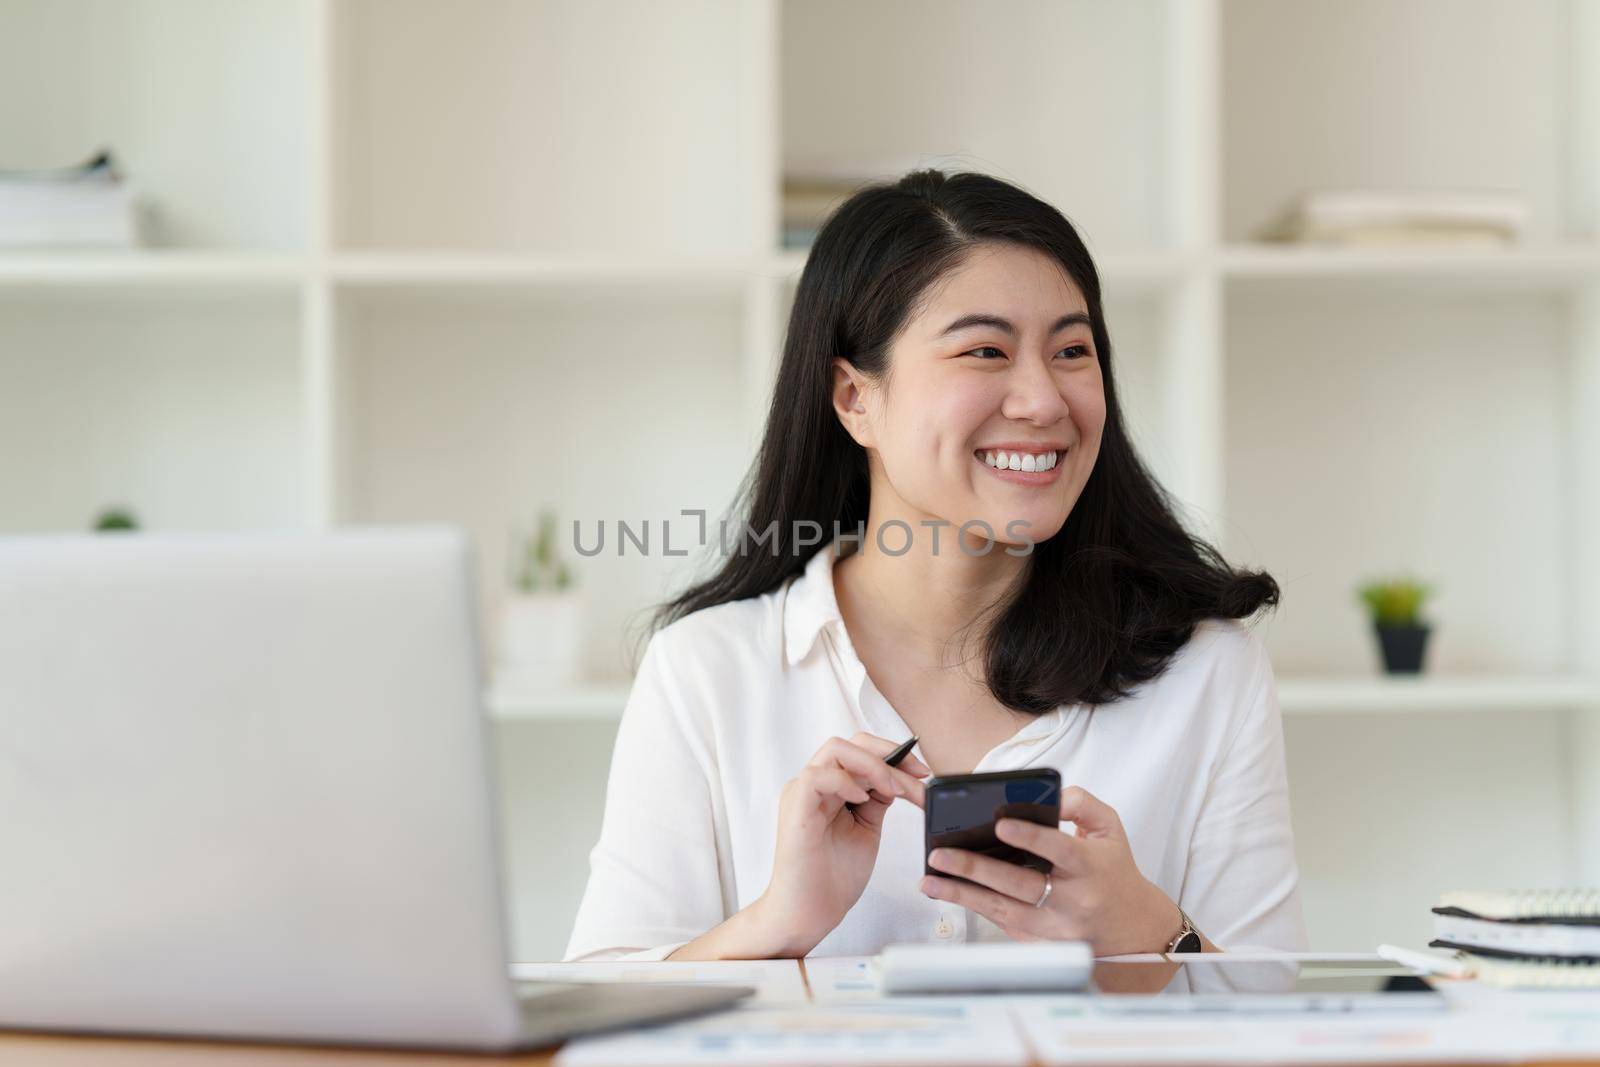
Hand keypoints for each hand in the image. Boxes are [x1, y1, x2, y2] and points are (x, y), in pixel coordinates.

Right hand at [754, 733, 928, 956]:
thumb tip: (897, 777)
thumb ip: (876, 800)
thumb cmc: (833, 877)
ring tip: (893, 789)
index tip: (923, 772)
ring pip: (835, 749)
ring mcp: (801, 793)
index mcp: (829, 788)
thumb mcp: (866, 829)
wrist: (810, 913)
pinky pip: (817, 777)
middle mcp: (814, 784)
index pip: (861, 751)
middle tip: (918, 776)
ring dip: (873, 765)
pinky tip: (863, 800)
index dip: (894, 755)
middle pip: (851, 743)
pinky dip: (844, 781)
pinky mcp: (795, 808)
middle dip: (890, 754)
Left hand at [919, 785, 1180, 955]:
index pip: (1061, 851)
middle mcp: (1071, 900)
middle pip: (1020, 885)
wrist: (1130, 928)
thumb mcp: (1111, 829)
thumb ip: (1082, 804)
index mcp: (1091, 868)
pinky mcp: (1037, 940)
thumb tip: (1050, 795)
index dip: (1032, 838)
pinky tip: (945, 891)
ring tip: (929, 879)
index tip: (1001, 825)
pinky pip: (999, 920)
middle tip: (941, 854)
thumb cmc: (1113, 871)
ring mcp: (1053, 927)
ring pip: (1002, 910)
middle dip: (977, 870)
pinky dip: (971, 905)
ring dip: (961, 894)